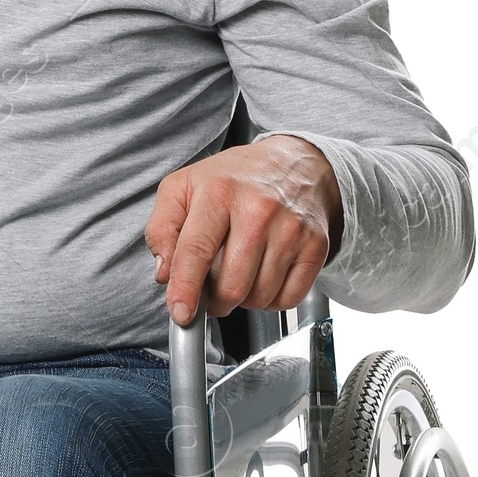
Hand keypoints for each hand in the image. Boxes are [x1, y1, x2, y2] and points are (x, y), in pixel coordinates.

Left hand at [145, 135, 341, 323]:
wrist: (295, 163)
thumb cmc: (235, 179)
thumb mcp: (183, 187)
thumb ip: (162, 229)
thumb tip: (165, 274)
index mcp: (219, 192)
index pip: (196, 251)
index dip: (185, 289)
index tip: (180, 313)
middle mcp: (258, 210)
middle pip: (231, 285)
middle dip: (214, 301)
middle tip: (210, 287)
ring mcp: (290, 229)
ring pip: (259, 297)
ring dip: (243, 298)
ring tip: (239, 271)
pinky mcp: (315, 246)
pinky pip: (288, 299)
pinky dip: (271, 300)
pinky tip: (263, 275)